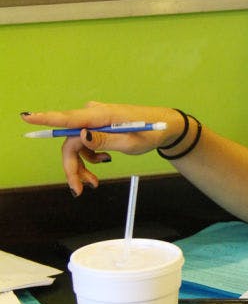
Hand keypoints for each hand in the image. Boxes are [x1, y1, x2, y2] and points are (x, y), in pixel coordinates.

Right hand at [21, 102, 183, 195]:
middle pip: (70, 141)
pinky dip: (90, 158)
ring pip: (76, 146)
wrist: (165, 127)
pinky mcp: (99, 125)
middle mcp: (95, 114)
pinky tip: (102, 163)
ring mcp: (96, 119)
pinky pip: (85, 144)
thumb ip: (104, 140)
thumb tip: (81, 136)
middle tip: (79, 189)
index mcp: (101, 115)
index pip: (69, 118)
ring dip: (82, 166)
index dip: (46, 119)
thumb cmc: (151, 132)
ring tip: (94, 183)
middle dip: (72, 167)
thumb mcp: (130, 142)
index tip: (27, 117)